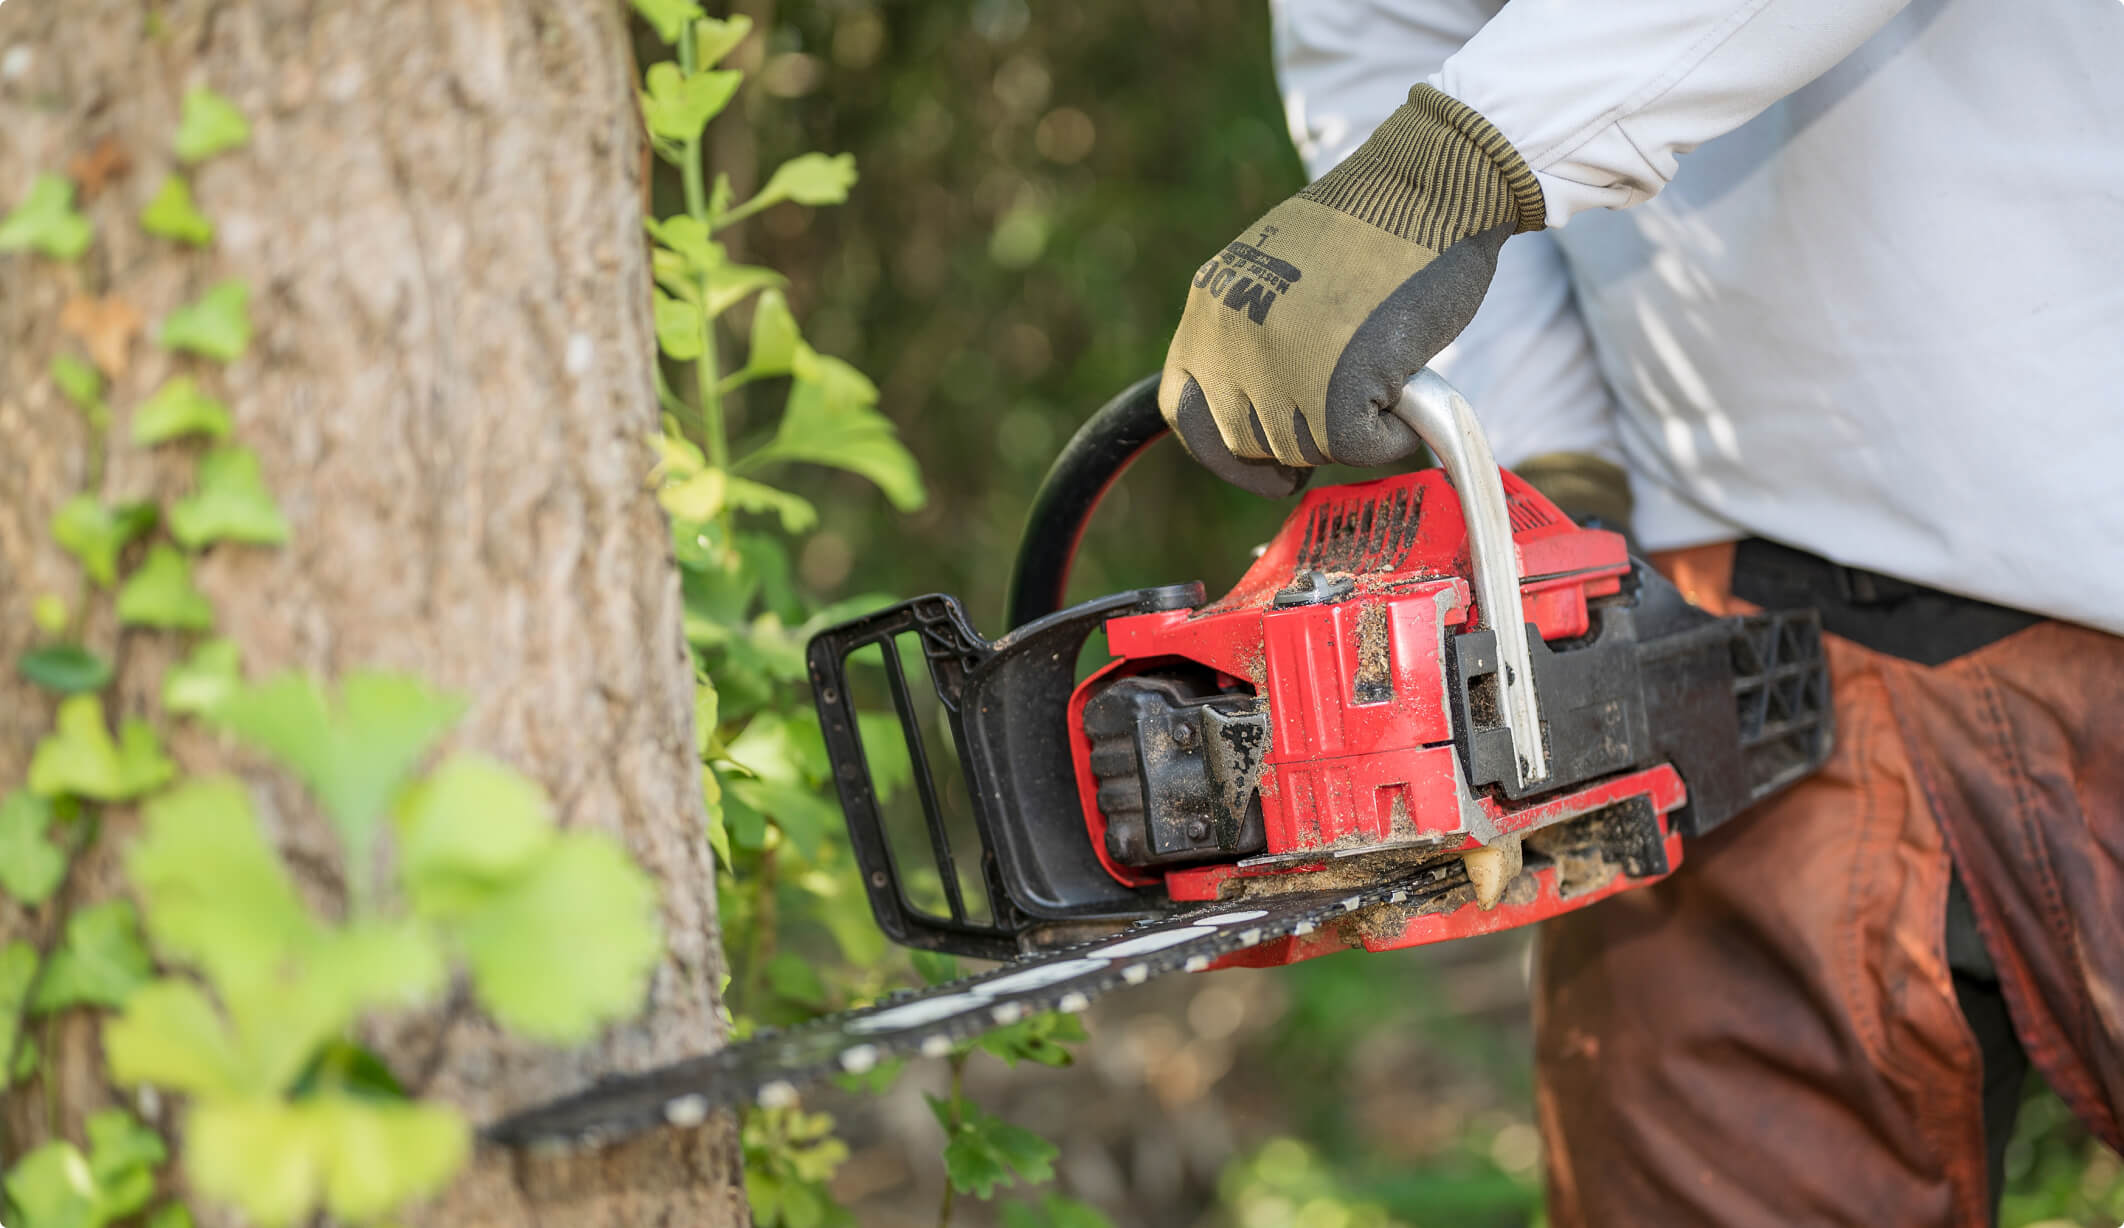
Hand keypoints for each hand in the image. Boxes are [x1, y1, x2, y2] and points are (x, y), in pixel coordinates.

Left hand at [1159, 86, 1544, 495]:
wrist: (1432, 183)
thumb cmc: (1376, 224)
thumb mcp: (1281, 269)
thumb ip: (1258, 332)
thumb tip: (1261, 408)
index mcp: (1210, 303)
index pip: (1183, 408)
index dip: (1220, 449)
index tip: (1264, 466)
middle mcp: (1230, 335)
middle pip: (1243, 439)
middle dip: (1295, 444)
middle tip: (1342, 423)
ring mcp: (1276, 364)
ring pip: (1301, 449)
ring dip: (1348, 431)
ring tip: (1384, 374)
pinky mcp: (1333, 389)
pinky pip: (1359, 449)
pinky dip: (1392, 435)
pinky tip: (1408, 388)